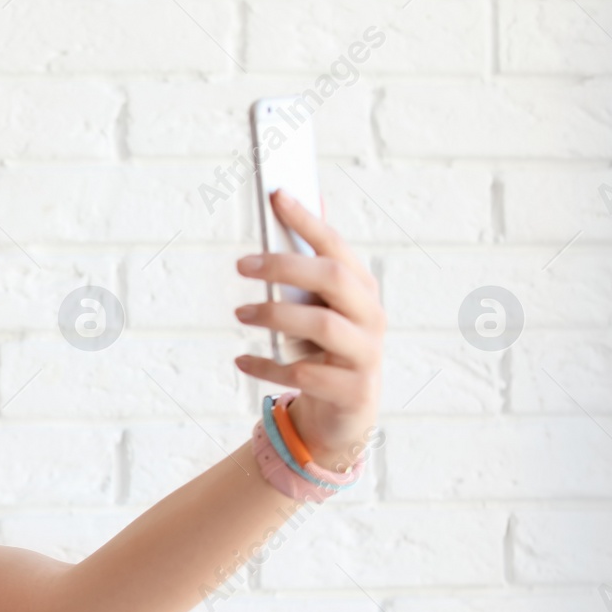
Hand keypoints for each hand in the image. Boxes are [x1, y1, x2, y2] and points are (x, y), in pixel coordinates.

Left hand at [231, 188, 384, 470]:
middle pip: (332, 278)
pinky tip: (241, 360)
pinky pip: (304, 374)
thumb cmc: (325, 351)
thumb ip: (313, 262)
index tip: (277, 194)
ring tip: (240, 314)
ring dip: (275, 316)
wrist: (343, 416)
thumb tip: (301, 200)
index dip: (308, 220)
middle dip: (285, 265)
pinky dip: (267, 366)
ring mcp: (366, 354)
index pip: (336, 246)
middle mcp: (371, 316)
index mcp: (362, 289)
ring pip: (322, 326)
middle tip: (242, 264)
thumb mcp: (319, 308)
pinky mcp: (353, 391)